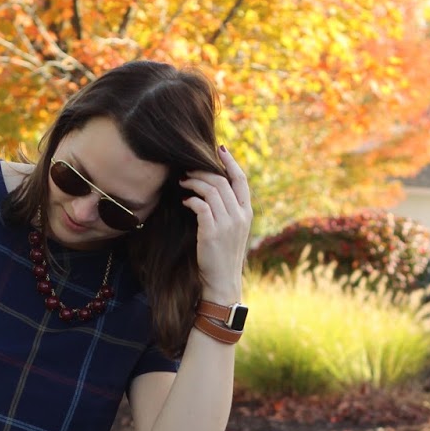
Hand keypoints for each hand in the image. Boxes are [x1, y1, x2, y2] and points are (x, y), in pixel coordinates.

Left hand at [179, 146, 251, 301]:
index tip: (219, 149)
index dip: (231, 162)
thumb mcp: (232, 231)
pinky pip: (201, 205)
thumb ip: (229, 211)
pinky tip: (185, 201)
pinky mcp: (212, 232)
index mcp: (247, 213)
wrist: (223, 281)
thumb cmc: (223, 256)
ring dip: (194, 182)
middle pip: (222, 181)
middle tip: (188, 170)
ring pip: (211, 190)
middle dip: (203, 171)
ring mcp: (227, 223)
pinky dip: (191, 199)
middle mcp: (239, 215)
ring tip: (183, 182)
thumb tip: (213, 191)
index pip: (241, 179)